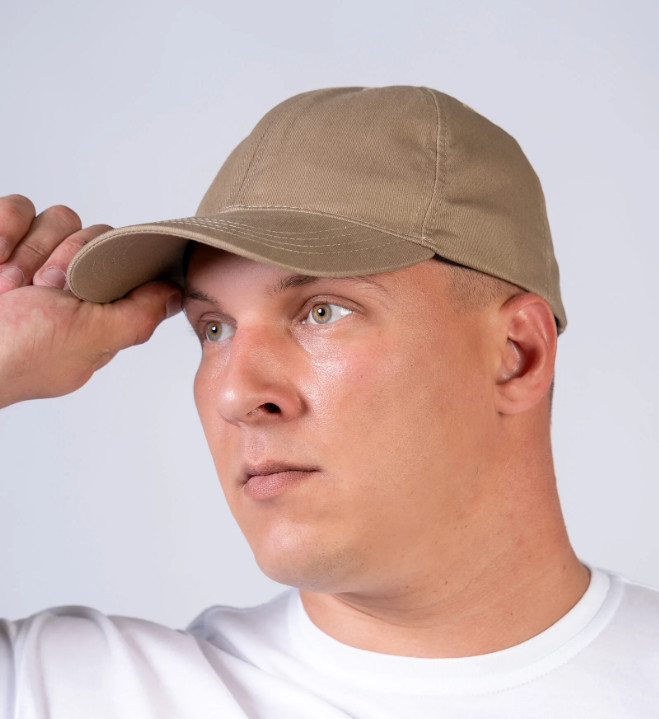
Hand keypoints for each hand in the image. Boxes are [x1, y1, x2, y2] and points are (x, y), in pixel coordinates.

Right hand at [0, 195, 181, 407]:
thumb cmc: (19, 355)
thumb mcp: (90, 339)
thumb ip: (138, 316)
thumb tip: (176, 295)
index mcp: (92, 311)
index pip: (124, 263)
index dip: (111, 265)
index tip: (83, 285)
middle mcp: (63, 284)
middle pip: (93, 234)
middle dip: (65, 260)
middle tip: (43, 291)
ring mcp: (29, 260)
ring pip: (57, 217)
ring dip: (31, 250)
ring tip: (11, 287)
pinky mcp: (1, 240)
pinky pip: (16, 206)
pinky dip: (4, 230)